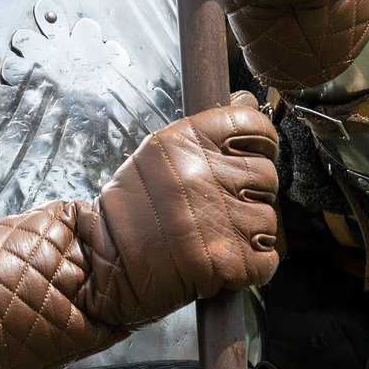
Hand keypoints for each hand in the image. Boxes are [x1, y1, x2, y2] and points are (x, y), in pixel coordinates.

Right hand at [0, 99, 281, 368]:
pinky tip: (223, 264)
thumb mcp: (157, 158)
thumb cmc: (128, 215)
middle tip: (218, 212)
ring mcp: (217, 219)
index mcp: (184, 141)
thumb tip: (248, 101)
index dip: (260, 145)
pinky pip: (267, 259)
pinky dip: (252, 267)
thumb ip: (205, 135)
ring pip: (269, 219)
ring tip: (214, 240)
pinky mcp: (227, 261)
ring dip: (250, 234)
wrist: (99, 267)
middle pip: (267, 175)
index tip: (250, 159)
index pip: (253, 125)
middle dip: (250, 195)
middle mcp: (203, 174)